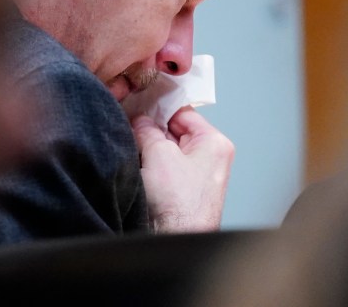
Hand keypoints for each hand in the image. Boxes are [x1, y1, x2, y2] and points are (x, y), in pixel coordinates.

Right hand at [131, 106, 234, 232]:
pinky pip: (165, 169)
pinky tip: (139, 169)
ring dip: (149, 151)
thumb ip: (147, 130)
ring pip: (167, 151)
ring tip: (136, 153)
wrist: (176, 241)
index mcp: (214, 143)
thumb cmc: (180, 205)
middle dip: (152, 132)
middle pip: (174, 131)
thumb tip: (140, 121)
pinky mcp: (184, 192)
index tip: (140, 106)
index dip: (160, 109)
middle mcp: (211, 158)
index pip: (184, 113)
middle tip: (132, 130)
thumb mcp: (158, 154)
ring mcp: (198, 176)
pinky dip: (151, 167)